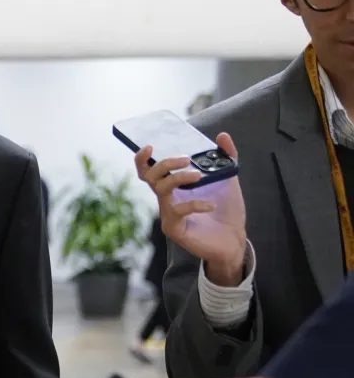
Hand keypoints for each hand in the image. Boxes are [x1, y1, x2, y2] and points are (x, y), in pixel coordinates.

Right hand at [134, 133, 246, 284]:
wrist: (234, 241)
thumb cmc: (226, 211)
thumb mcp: (228, 179)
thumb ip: (225, 158)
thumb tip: (223, 136)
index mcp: (173, 186)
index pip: (148, 170)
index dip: (142, 158)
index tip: (150, 146)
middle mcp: (166, 198)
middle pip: (150, 176)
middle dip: (165, 163)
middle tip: (185, 159)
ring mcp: (168, 213)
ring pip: (161, 190)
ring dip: (178, 178)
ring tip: (198, 176)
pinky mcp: (174, 228)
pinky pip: (177, 211)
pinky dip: (194, 204)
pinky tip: (211, 205)